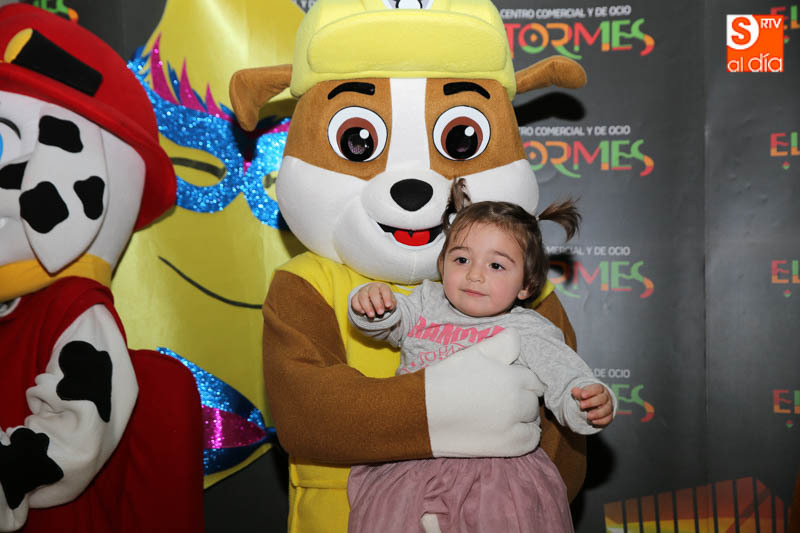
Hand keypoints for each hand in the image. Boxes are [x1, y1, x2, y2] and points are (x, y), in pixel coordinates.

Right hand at [351, 282, 395, 317]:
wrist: (374, 301)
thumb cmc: (384, 301)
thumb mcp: (390, 303)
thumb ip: (391, 304)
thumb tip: (390, 306)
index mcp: (381, 287)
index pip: (384, 289)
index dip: (386, 297)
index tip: (388, 306)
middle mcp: (371, 287)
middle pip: (373, 292)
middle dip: (377, 303)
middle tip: (380, 312)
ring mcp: (362, 292)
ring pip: (362, 297)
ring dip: (367, 307)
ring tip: (372, 315)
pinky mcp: (355, 297)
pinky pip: (354, 301)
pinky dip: (358, 307)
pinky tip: (363, 312)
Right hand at [426, 332, 542, 457]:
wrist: (423, 413)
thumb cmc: (446, 379)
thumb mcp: (473, 353)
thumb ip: (502, 344)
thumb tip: (517, 336)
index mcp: (512, 379)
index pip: (533, 378)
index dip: (521, 377)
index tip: (509, 379)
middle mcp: (517, 404)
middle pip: (533, 398)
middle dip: (523, 395)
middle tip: (503, 394)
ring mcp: (513, 428)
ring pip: (532, 419)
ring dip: (525, 414)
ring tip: (505, 411)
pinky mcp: (506, 447)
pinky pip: (530, 441)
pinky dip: (525, 434)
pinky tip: (511, 428)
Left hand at [571, 384, 613, 426]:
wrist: (594, 405)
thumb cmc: (588, 397)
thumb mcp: (583, 393)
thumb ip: (579, 393)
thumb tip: (574, 390)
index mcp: (600, 389)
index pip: (597, 388)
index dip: (590, 392)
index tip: (582, 395)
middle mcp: (606, 397)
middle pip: (602, 399)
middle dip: (591, 402)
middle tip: (582, 406)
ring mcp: (609, 407)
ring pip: (606, 409)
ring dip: (597, 413)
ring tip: (588, 416)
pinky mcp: (609, 416)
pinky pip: (608, 419)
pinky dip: (601, 421)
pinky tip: (593, 422)